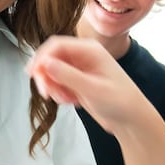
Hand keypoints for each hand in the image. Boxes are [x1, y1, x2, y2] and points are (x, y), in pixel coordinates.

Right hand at [29, 37, 154, 135]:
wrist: (131, 120)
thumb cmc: (120, 102)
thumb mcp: (92, 89)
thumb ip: (67, 75)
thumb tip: (45, 63)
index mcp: (90, 49)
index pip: (56, 45)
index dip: (41, 57)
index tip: (33, 73)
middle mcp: (83, 56)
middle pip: (51, 58)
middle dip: (45, 76)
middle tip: (46, 93)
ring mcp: (79, 69)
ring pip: (52, 72)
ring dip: (53, 87)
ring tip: (66, 101)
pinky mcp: (77, 82)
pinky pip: (58, 83)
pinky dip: (59, 93)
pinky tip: (72, 102)